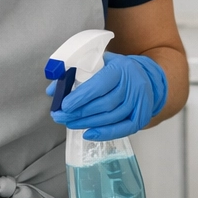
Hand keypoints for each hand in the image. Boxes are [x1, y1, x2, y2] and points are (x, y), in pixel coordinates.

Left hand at [48, 52, 167, 140]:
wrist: (144, 76)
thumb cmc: (116, 70)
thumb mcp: (99, 63)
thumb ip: (75, 74)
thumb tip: (53, 91)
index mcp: (121, 68)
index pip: (100, 85)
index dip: (81, 97)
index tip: (64, 105)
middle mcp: (133, 84)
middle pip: (104, 104)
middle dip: (79, 112)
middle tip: (60, 116)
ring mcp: (140, 101)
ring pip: (111, 117)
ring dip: (88, 123)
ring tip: (69, 123)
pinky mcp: (143, 115)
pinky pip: (123, 128)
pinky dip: (105, 133)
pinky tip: (88, 134)